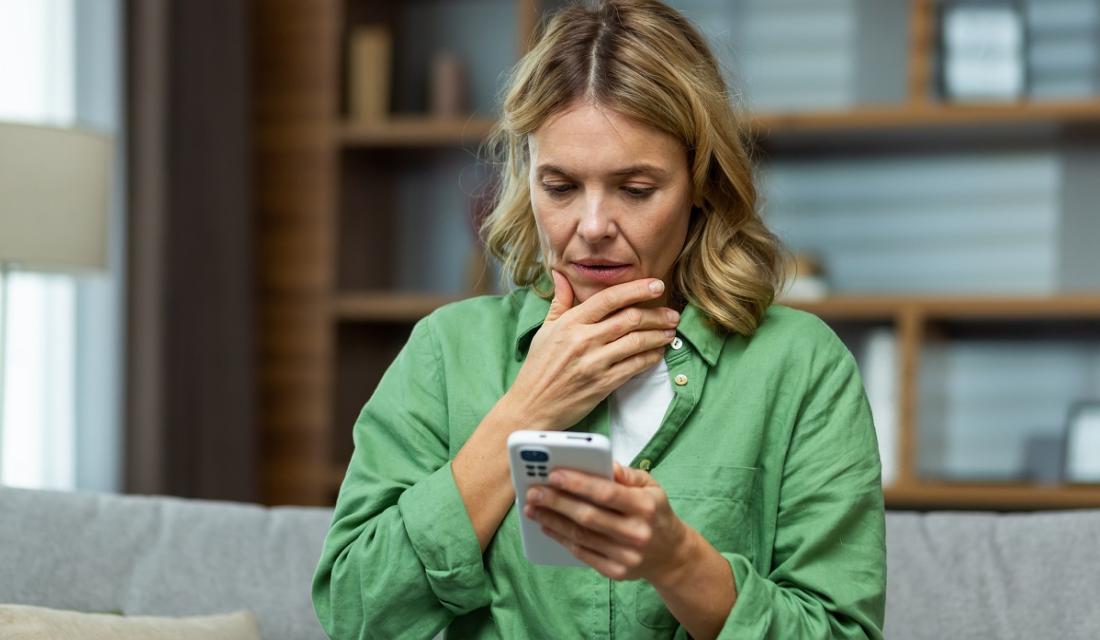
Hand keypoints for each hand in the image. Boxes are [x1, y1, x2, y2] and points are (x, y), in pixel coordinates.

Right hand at [502, 270, 679, 430]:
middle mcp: (584, 340)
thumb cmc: (538, 367)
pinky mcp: (603, 384)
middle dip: (657, 314)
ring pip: (637, 341)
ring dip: (659, 335)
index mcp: (570, 323)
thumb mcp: (545, 330)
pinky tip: (658, 352)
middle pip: (629, 319)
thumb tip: (561, 275)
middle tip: (672, 313)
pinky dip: (651, 357)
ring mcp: (595, 363)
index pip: (609, 298)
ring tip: (670, 330)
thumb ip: (560, 302)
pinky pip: (635, 366)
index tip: (656, 285)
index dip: (636, 289)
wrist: (532, 405)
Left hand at [523, 461, 694, 582]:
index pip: (606, 493)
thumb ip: (626, 474)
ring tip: (533, 508)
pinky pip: (583, 554)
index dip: (577, 483)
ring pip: (581, 536)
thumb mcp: (651, 486)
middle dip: (556, 502)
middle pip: (588, 516)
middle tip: (533, 492)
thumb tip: (603, 463)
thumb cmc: (655, 512)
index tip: (553, 474)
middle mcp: (637, 532)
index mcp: (645, 506)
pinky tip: (547, 526)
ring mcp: (627, 555)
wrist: (672, 555)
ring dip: (552, 521)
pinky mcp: (617, 572)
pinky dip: (562, 539)